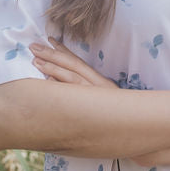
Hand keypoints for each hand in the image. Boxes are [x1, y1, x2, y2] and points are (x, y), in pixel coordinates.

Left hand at [29, 39, 154, 164]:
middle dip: (52, 55)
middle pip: (72, 66)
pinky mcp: (91, 110)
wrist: (136, 130)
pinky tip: (47, 82)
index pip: (78, 62)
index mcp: (100, 82)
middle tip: (33, 46)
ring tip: (35, 61)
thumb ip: (89, 91)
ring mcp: (94, 98)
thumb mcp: (106, 100)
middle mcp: (97, 86)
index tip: (51, 40)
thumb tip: (61, 84)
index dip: (64, 50)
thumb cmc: (119, 117)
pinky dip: (61, 88)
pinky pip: (73, 97)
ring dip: (52, 69)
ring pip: (71, 79)